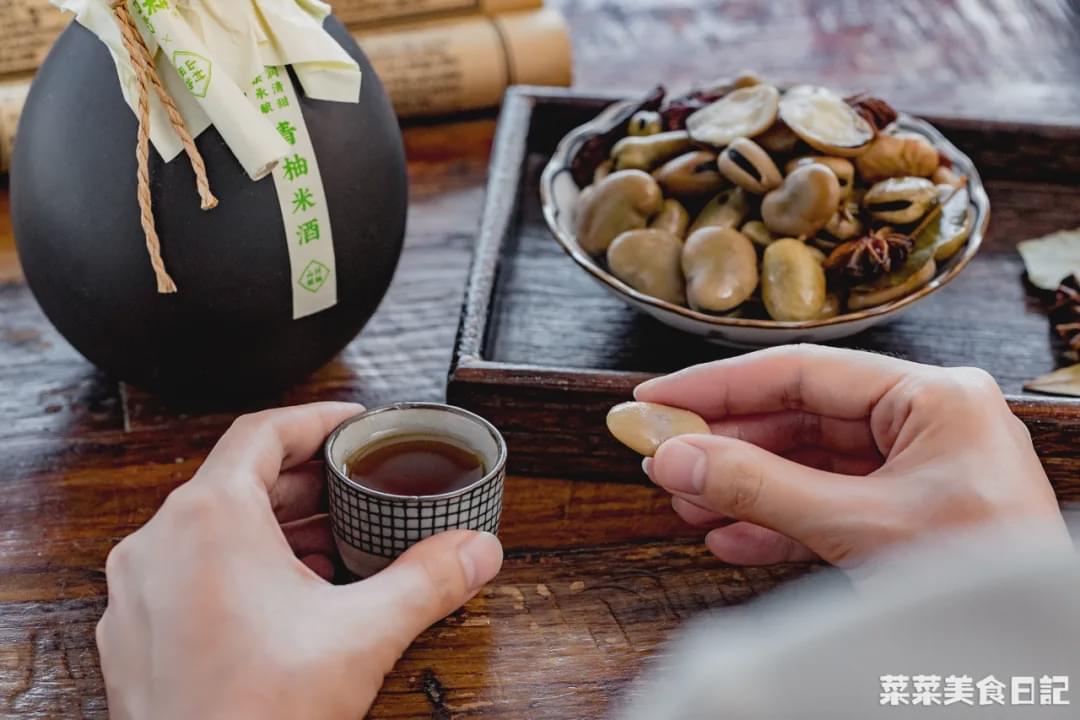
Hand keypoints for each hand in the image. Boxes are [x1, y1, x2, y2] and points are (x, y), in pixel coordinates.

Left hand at [97, 403, 502, 719]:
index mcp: (208, 519)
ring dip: (273, 524)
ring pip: (209, 526)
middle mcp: (158, 543)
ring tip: (330, 542)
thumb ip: (429, 579)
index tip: (352, 425)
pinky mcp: (135, 633)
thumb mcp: (364, 634)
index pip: (262, 432)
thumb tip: (476, 550)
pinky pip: (187, 571)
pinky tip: (287, 597)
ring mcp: (139, 591)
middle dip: (304, 479)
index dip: (316, 420)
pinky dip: (238, 565)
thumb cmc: (260, 715)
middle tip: (354, 487)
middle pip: (237, 478)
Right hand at [637, 345, 1065, 567]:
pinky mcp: (909, 516)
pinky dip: (777, 524)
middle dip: (728, 446)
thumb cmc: (979, 580)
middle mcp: (926, 422)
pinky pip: (828, 507)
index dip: (718, 385)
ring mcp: (918, 471)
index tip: (657, 397)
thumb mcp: (856, 525)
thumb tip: (675, 457)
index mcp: (932, 396)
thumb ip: (758, 486)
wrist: (1034, 662)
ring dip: (744, 488)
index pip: (801, 372)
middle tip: (663, 456)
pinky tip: (729, 539)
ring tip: (686, 506)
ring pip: (808, 466)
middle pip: (799, 418)